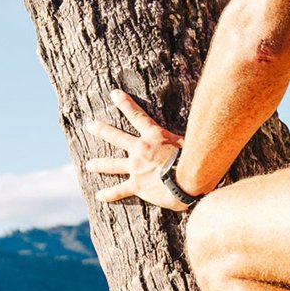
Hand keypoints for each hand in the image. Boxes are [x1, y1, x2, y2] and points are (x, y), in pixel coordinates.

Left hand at [85, 89, 189, 209]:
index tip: (114, 93)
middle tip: (90, 125)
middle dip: (102, 130)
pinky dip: (109, 194)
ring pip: (112, 165)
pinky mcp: (137, 186)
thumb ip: (185, 137)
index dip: (125, 103)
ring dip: (99, 164)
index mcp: (154, 136)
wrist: (188, 178)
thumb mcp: (190, 141)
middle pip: (116, 137)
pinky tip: (99, 196)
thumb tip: (200, 126)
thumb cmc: (195, 158)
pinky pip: (119, 190)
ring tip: (89, 165)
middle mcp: (140, 150)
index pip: (137, 116)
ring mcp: (136, 168)